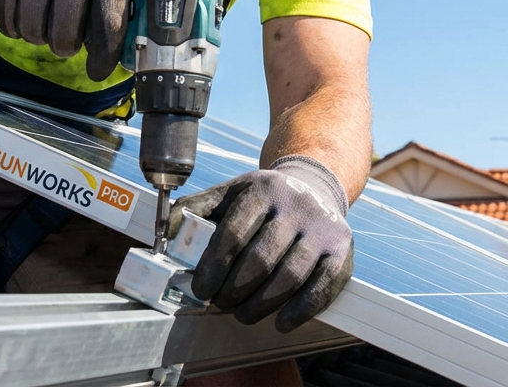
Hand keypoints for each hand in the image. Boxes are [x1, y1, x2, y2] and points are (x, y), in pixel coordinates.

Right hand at [0, 0, 129, 79]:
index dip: (104, 58)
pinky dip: (13, 27)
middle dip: (64, 47)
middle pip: (66, 37)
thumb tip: (127, 38)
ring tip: (43, 25)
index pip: (109, 26)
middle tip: (64, 42)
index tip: (98, 72)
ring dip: (37, 37)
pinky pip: (7, 20)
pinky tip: (20, 18)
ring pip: (34, 33)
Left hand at [170, 155, 353, 332]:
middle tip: (221, 304)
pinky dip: (301, 310)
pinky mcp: (342, 248)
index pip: (233, 234)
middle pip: (261, 259)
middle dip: (235, 291)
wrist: (314, 186)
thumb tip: (165, 234)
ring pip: (290, 275)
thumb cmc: (264, 199)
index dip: (214, 268)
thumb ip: (195, 210)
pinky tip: (281, 321)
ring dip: (262, 304)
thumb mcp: (229, 193)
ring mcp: (322, 226)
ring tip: (244, 313)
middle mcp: (295, 205)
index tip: (201, 290)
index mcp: (261, 190)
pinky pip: (323, 285)